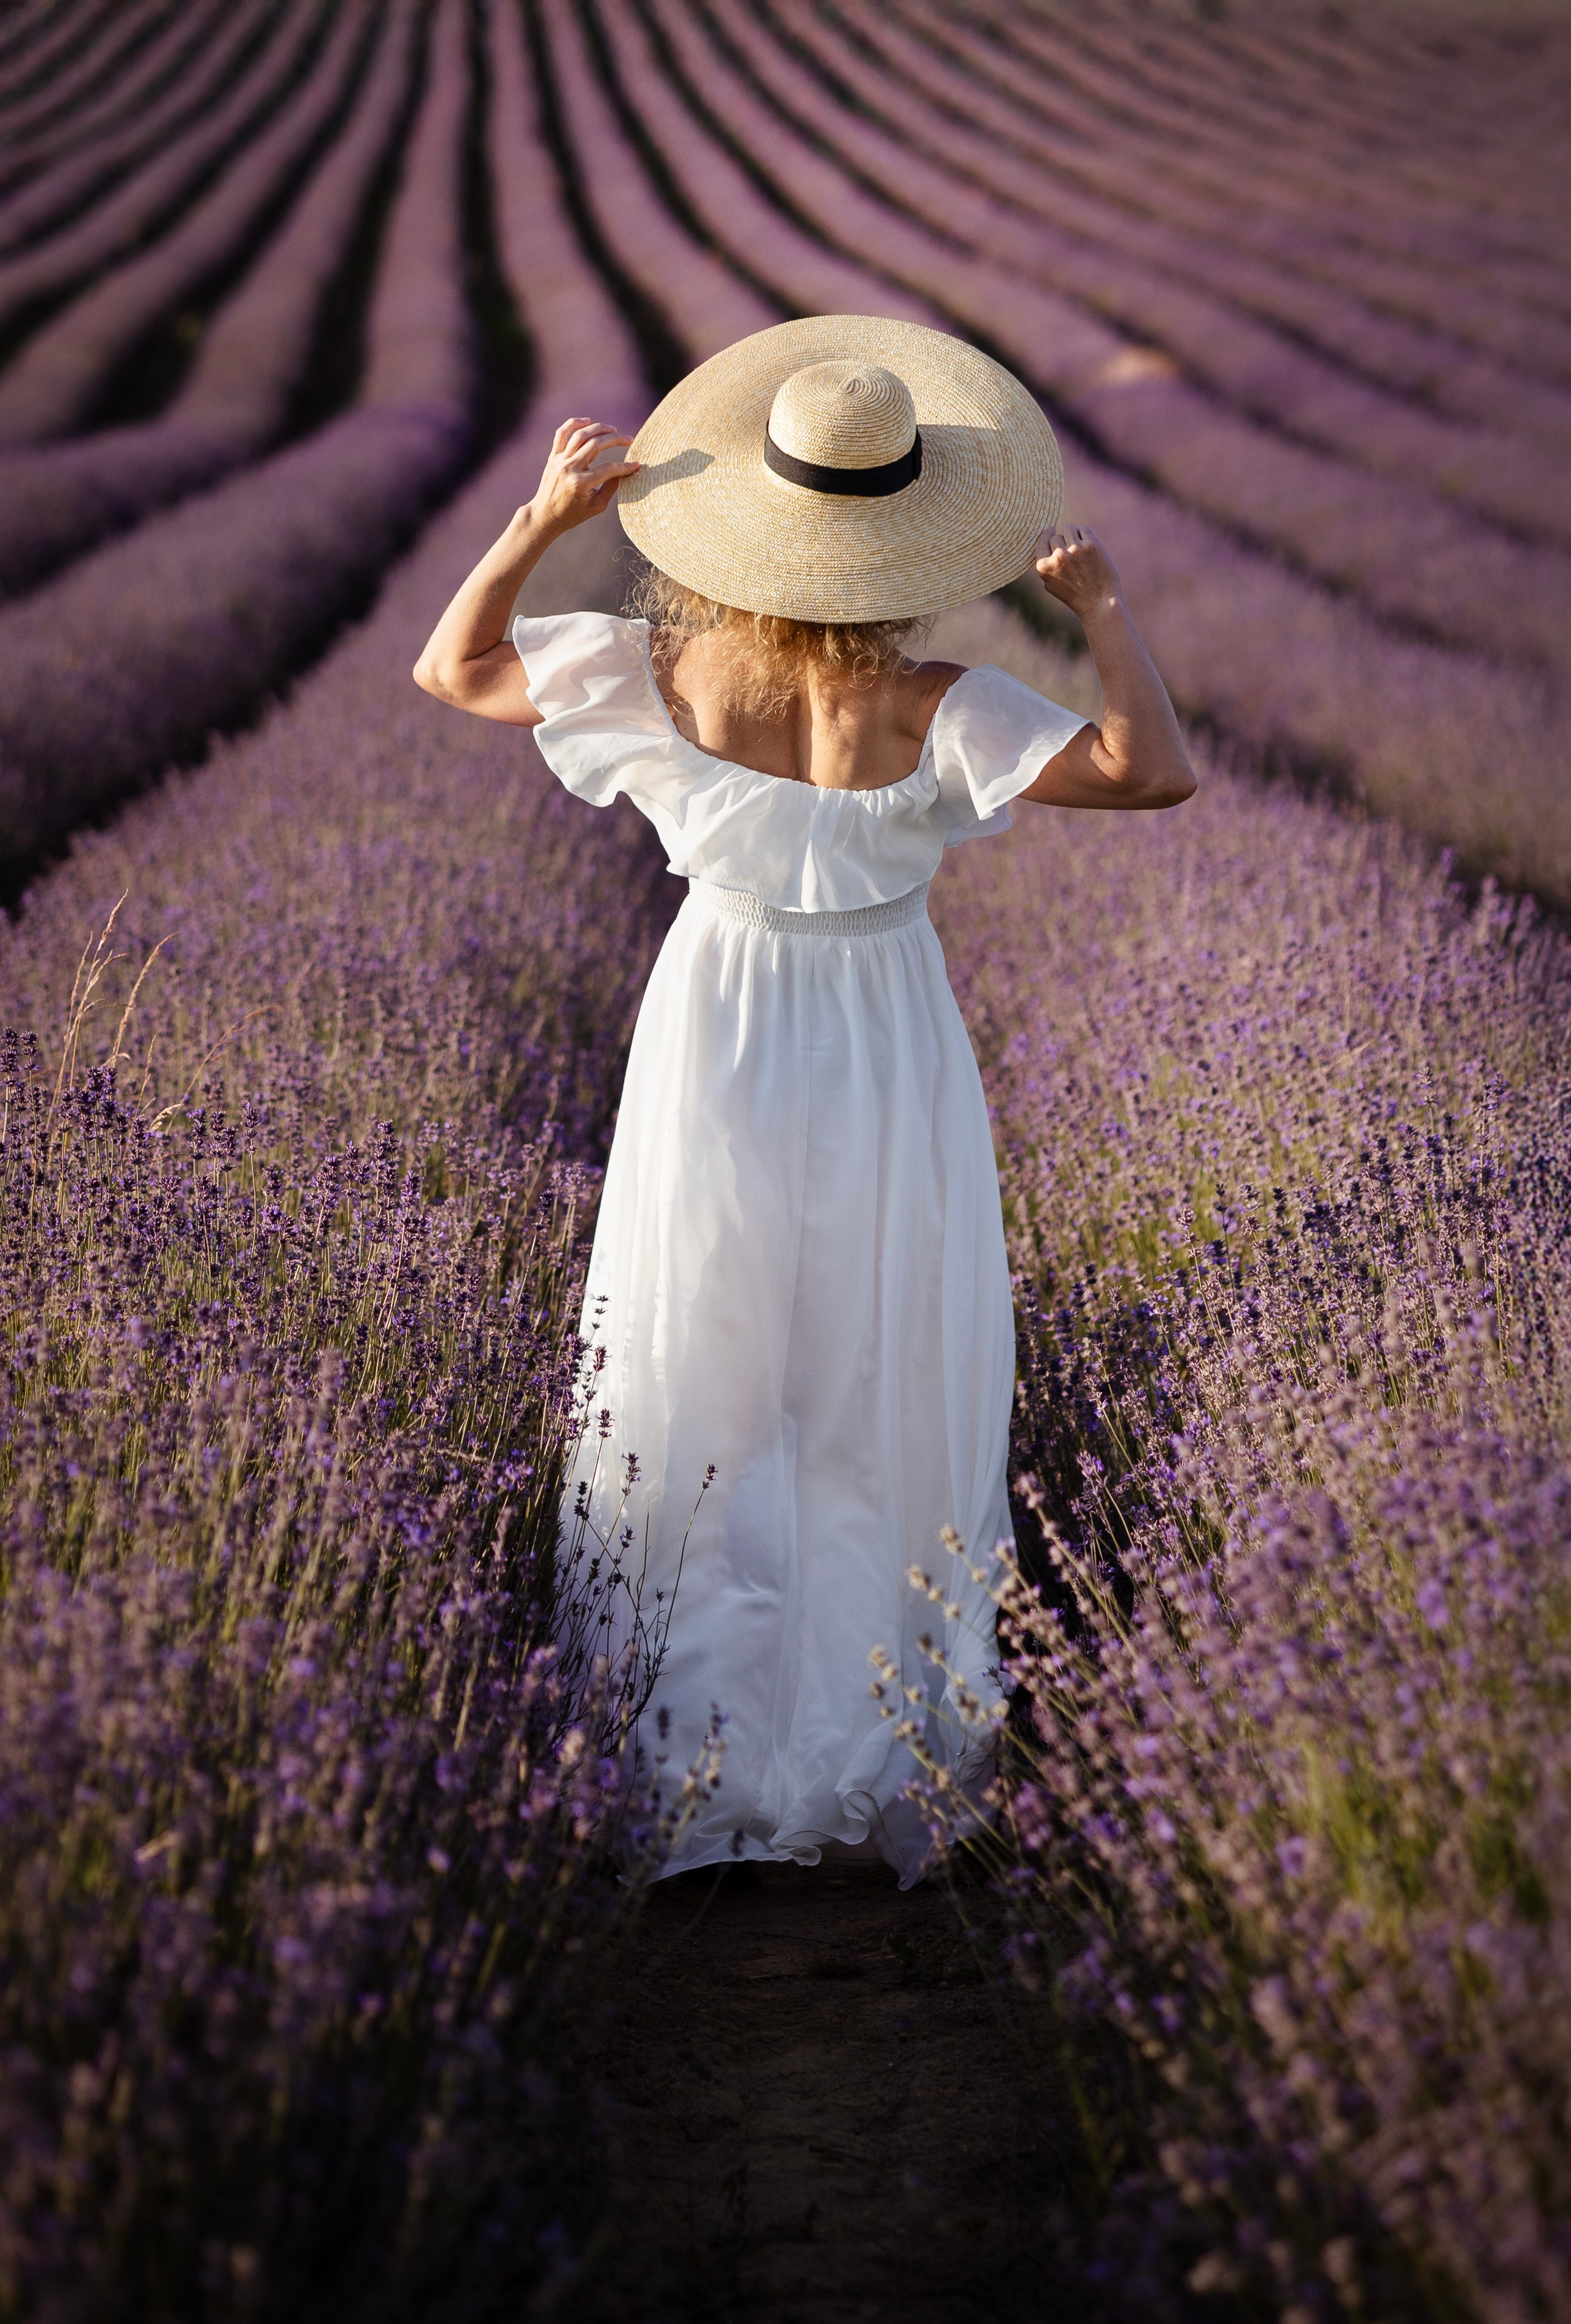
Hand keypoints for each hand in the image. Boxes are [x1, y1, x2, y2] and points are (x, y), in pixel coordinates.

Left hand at [526, 417, 640, 533]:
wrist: (545, 515)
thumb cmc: (574, 514)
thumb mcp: (597, 506)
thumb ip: (611, 487)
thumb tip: (624, 470)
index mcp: (581, 483)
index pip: (609, 468)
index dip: (625, 466)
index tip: (637, 464)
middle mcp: (569, 468)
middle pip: (596, 445)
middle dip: (616, 440)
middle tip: (629, 440)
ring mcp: (559, 460)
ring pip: (581, 435)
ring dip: (599, 429)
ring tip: (613, 429)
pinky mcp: (553, 456)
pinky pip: (562, 434)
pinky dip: (574, 423)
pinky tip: (587, 421)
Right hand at [1034, 525, 1123, 622]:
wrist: (1099, 604)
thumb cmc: (1075, 596)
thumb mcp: (1051, 585)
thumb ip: (1045, 566)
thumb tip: (1044, 542)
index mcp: (1044, 567)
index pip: (1041, 541)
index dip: (1047, 535)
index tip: (1051, 530)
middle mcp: (1058, 557)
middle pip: (1056, 536)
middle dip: (1063, 541)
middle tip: (1073, 554)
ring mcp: (1075, 549)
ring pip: (1069, 528)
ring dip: (1074, 535)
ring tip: (1082, 549)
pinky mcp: (1091, 545)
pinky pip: (1085, 528)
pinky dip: (1086, 534)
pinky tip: (1090, 547)